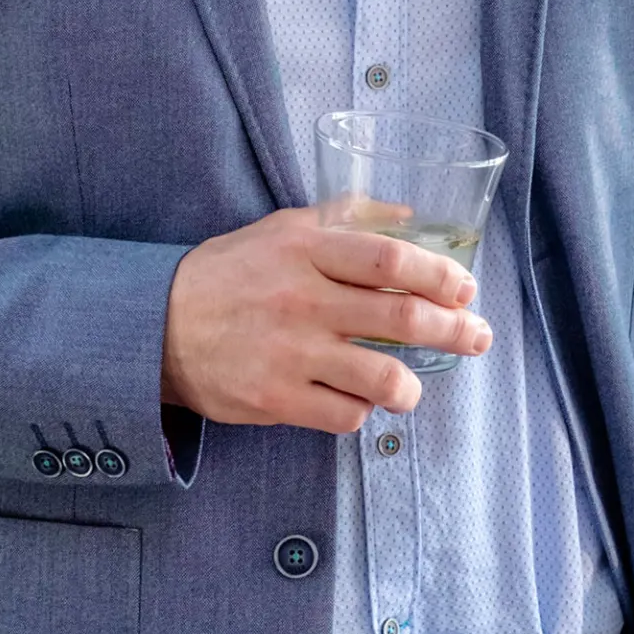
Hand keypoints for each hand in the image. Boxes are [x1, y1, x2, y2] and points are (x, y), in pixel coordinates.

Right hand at [160, 205, 491, 432]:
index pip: (391, 261)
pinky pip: (345, 415)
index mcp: (305, 249)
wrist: (154, 324)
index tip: (465, 288)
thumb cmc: (229, 272)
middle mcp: (303, 299)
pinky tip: (358, 400)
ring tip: (412, 385)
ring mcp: (290, 353)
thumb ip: (346, 218)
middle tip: (478, 338)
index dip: (439, 276)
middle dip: (454, 331)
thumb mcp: (282, 228)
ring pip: (382, 378)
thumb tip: (411, 217)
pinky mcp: (275, 398)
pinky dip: (362, 411)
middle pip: (401, 318)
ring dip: (411, 386)